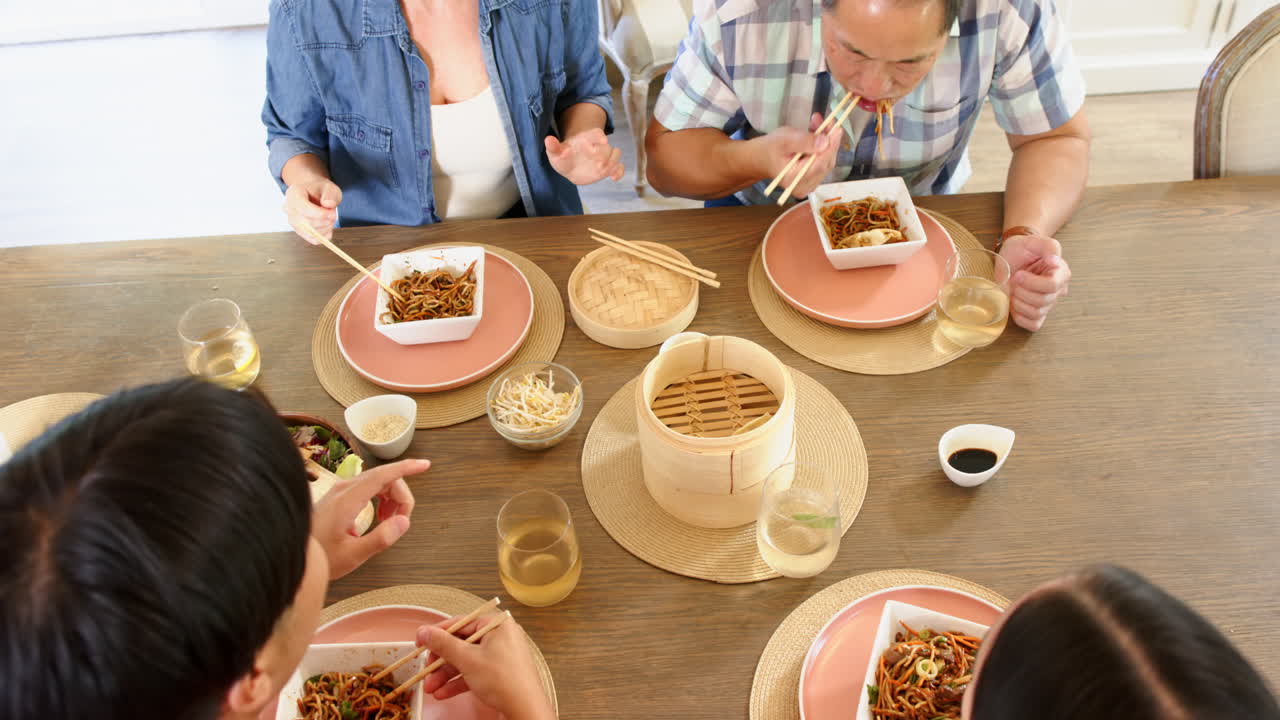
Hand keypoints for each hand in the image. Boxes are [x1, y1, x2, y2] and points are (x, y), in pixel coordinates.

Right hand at [283, 178, 342, 243]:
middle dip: (325, 221)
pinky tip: (327, 225)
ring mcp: (292, 222)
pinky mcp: (299, 231)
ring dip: (326, 228)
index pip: (303, 209)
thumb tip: (328, 204)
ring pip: (310, 233)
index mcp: (293, 194)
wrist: (315, 194)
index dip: (320, 214)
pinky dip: (325, 235)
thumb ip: (330, 194)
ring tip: (330, 218)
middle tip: (333, 214)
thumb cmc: (321, 191)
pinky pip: (314, 239)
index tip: (332, 213)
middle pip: (306, 223)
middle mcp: (288, 209)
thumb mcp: (329, 188)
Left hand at [312, 458, 424, 578]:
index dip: (406, 468)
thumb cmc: (318, 557)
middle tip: (402, 522)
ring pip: (377, 483)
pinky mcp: (338, 497)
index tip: (425, 465)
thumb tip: (404, 521)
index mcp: (348, 499)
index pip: (383, 475)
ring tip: (391, 522)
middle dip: (401, 496)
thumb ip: (380, 539)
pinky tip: (381, 518)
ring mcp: (340, 491)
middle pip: (384, 478)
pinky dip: (381, 499)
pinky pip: (367, 489)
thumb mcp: (352, 555)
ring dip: (392, 498)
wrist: (290, 552)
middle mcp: (344, 489)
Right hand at [416, 613, 554, 719]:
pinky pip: (474, 673)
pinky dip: (458, 682)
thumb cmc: (504, 680)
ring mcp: (501, 656)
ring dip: (446, 675)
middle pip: (462, 644)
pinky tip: (443, 693)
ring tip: (430, 687)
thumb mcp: (468, 659)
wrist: (525, 710)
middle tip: (426, 670)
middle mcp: (500, 637)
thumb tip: (425, 632)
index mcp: (497, 625)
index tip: (421, 641)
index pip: (461, 622)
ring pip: (466, 661)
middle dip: (441, 661)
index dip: (438, 633)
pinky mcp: (499, 673)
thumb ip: (444, 644)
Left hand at [546, 128, 623, 184]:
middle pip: (607, 146)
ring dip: (612, 162)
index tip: (596, 143)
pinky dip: (618, 172)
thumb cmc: (563, 157)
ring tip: (601, 170)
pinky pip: (619, 168)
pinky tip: (613, 178)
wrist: (570, 167)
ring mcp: (605, 157)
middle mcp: (598, 146)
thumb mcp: (555, 152)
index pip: (597, 133)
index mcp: (587, 138)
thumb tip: (548, 139)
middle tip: (597, 163)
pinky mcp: (608, 168)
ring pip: (616, 154)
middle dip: (604, 154)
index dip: (598, 137)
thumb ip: (553, 146)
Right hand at [758, 112, 840, 199]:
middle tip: (829, 121)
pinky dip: (823, 147)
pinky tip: (818, 134)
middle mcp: (805, 186)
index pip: (820, 163)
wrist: (761, 158)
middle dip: (830, 140)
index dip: (831, 146)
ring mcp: (809, 184)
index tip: (838, 128)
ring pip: (826, 161)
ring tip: (818, 123)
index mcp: (795, 179)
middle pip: (826, 163)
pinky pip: (823, 162)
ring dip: (827, 141)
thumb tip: (825, 142)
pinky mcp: (812, 180)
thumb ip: (804, 141)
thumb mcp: (784, 139)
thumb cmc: (770, 148)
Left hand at [999, 233, 1071, 330]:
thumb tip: (1054, 260)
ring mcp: (1048, 303)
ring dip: (1019, 303)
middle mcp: (1058, 290)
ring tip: (1014, 290)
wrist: (1012, 256)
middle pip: (1043, 301)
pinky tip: (1015, 304)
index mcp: (1061, 273)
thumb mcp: (1034, 241)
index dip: (1032, 283)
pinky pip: (1033, 325)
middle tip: (1015, 280)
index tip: (1019, 274)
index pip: (1051, 286)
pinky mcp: (1037, 313)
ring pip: (1037, 313)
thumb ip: (1049, 246)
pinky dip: (1021, 317)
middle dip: (1022, 291)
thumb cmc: (1023, 249)